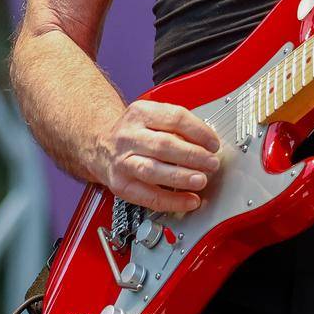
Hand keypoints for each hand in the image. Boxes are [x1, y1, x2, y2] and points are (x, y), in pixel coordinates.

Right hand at [92, 100, 221, 213]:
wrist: (100, 146)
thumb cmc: (134, 133)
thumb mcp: (152, 118)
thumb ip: (177, 128)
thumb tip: (208, 145)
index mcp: (141, 113)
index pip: (175, 118)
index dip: (199, 132)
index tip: (214, 144)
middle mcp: (129, 136)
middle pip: (164, 145)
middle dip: (192, 156)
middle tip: (211, 163)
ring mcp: (123, 161)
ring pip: (153, 170)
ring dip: (180, 177)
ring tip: (200, 181)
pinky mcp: (120, 185)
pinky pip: (148, 196)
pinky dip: (171, 201)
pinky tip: (188, 201)